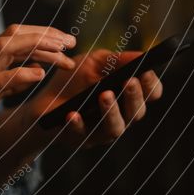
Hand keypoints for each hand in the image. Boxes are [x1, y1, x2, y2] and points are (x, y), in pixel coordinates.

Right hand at [0, 25, 76, 175]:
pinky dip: (22, 75)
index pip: (15, 35)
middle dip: (47, 35)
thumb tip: (35, 70)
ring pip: (10, 49)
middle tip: (72, 42)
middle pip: (16, 34)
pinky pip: (1, 80)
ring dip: (41, 50)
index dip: (42, 34)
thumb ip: (8, 81)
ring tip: (65, 58)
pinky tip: (40, 76)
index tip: (64, 42)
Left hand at [27, 49, 163, 147]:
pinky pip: (81, 134)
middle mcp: (120, 117)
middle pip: (137, 112)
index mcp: (127, 97)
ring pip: (115, 128)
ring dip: (111, 111)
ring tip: (104, 95)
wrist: (42, 101)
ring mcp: (100, 131)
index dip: (151, 85)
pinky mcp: (78, 139)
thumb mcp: (92, 63)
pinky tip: (72, 114)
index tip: (146, 71)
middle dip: (135, 96)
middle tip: (129, 81)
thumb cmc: (72, 81)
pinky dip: (77, 124)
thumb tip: (140, 55)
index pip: (150, 94)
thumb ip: (115, 59)